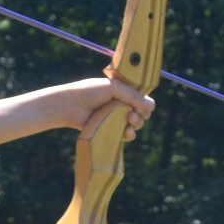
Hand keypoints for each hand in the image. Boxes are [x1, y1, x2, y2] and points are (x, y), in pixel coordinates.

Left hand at [41, 76, 155, 141]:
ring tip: (129, 122)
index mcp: (123, 91)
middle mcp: (121, 104)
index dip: (145, 103)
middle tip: (132, 115)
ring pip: (136, 124)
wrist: (71, 106)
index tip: (142, 106)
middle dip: (142, 114)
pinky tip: (126, 132)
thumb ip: (133, 95)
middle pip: (142, 112)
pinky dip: (130, 135)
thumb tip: (152, 106)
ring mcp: (116, 118)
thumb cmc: (90, 92)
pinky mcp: (111, 130)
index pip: (142, 98)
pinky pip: (126, 135)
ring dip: (137, 124)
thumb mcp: (113, 88)